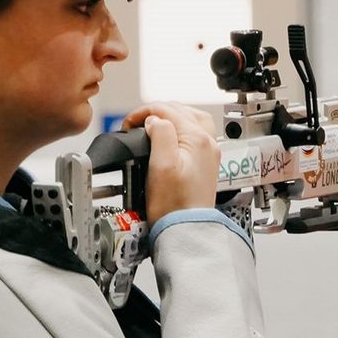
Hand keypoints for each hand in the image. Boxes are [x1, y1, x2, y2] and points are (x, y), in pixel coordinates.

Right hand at [121, 102, 218, 224]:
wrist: (187, 228)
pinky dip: (180, 129)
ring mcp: (209, 153)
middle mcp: (208, 142)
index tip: (128, 124)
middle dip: (156, 112)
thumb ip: (160, 135)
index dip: (143, 112)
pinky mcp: (206, 164)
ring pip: (191, 119)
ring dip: (171, 116)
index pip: (167, 109)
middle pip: (181, 110)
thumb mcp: (161, 165)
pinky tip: (169, 138)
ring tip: (152, 125)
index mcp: (198, 138)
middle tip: (137, 123)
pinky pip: (196, 134)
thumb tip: (155, 120)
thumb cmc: (174, 205)